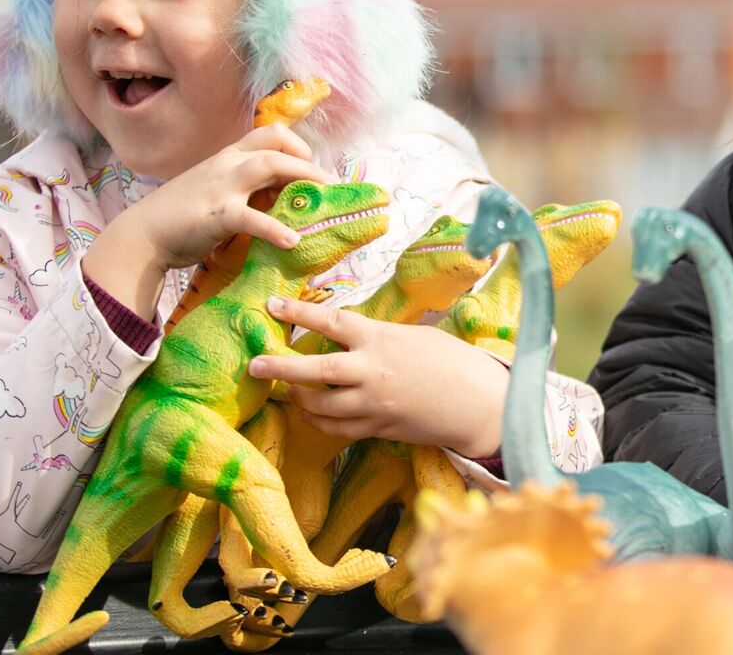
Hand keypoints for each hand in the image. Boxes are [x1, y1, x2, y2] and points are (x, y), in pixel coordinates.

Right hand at [114, 125, 331, 270]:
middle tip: (332, 186)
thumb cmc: (182, 216)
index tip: (311, 166)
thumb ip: (245, 188)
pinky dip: (273, 228)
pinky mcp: (215, 215)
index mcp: (228, 157)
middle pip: (276, 147)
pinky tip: (292, 241)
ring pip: (267, 165)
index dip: (297, 145)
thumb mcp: (215, 191)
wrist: (142, 235)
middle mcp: (227, 164)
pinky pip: (250, 217)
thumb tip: (284, 198)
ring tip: (324, 199)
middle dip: (309, 164)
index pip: (270, 134)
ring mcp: (221, 187)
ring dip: (302, 177)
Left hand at [249, 296, 511, 455]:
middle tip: (254, 365)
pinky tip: (312, 413)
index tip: (271, 304)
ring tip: (289, 391)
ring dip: (299, 398)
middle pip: (314, 370)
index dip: (298, 312)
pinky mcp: (377, 428)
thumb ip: (377, 337)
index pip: (331, 321)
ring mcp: (372, 404)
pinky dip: (319, 421)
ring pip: (320, 405)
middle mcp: (370, 372)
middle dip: (280, 368)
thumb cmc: (452, 360)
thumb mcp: (414, 335)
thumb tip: (349, 334)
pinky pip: (336, 428)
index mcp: (380, 340)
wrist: (478, 403)